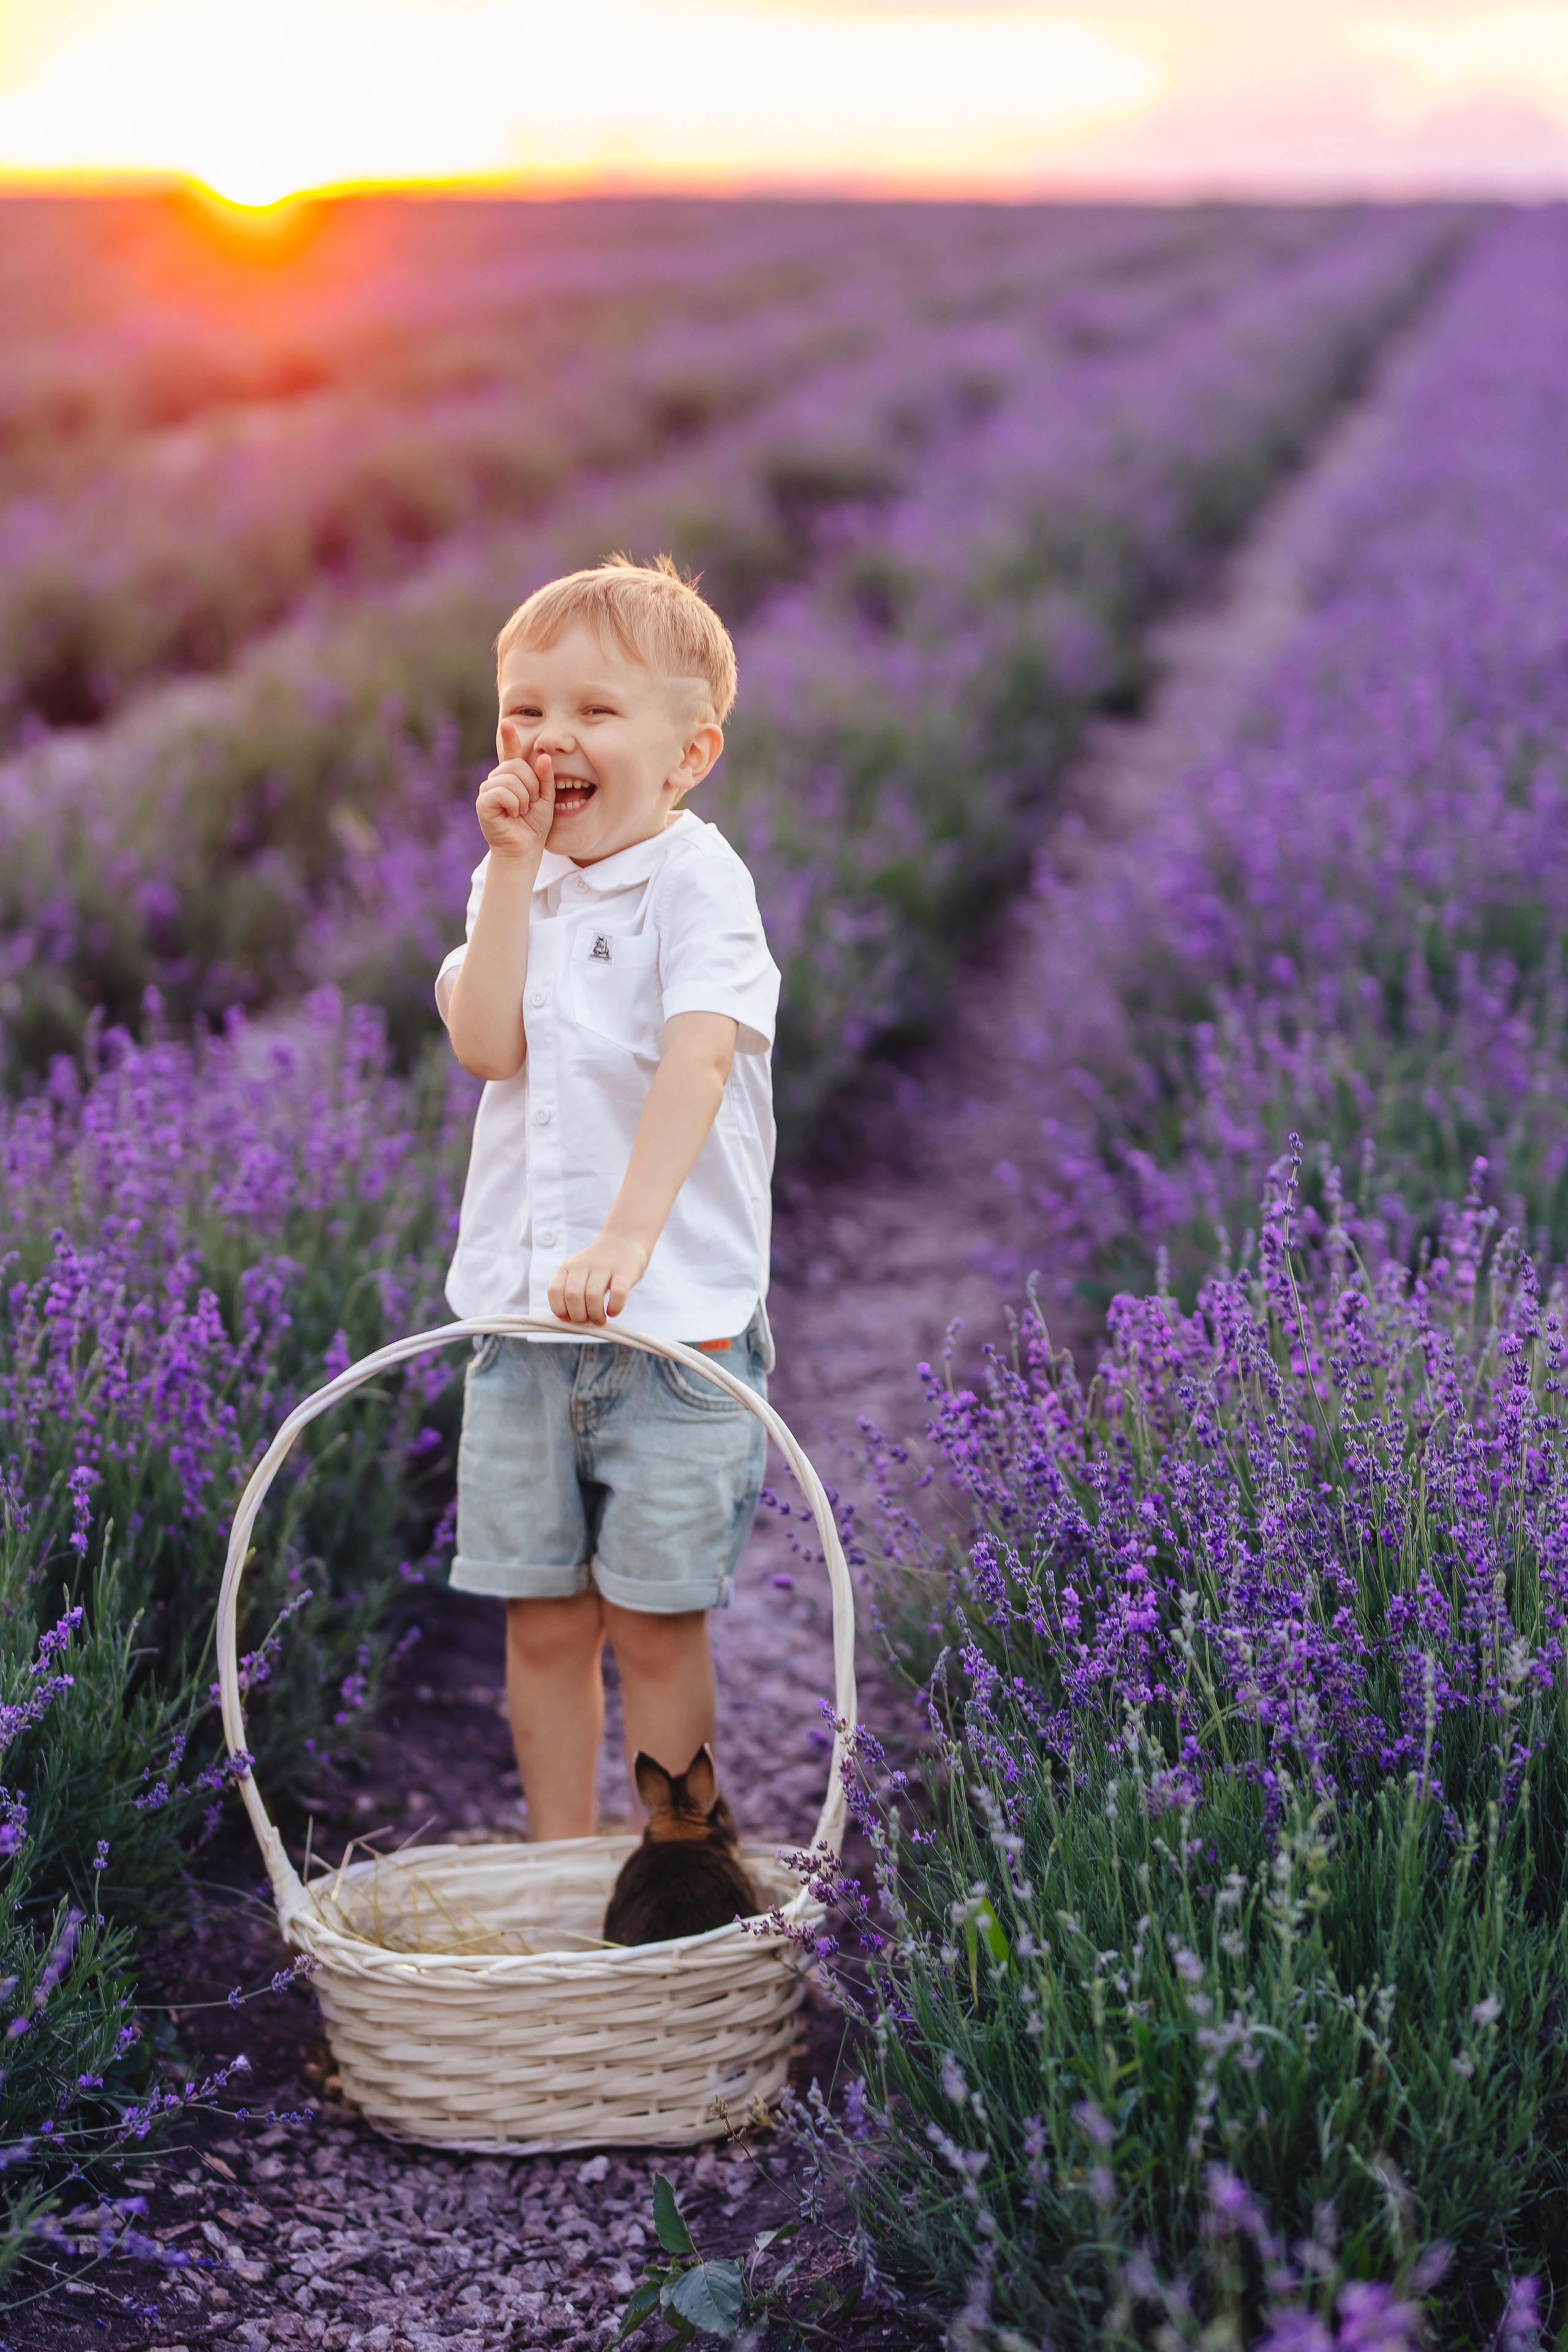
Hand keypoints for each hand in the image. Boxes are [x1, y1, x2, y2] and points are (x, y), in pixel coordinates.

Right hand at [476, 722, 553, 860]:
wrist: (525, 849)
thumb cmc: (533, 825)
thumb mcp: (546, 799)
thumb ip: (545, 778)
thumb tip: (544, 757)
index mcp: (512, 777)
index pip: (511, 754)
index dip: (509, 738)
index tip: (508, 723)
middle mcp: (497, 780)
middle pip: (516, 766)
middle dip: (531, 786)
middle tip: (530, 804)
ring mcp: (487, 790)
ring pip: (510, 779)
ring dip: (523, 798)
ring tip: (520, 811)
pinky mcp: (482, 802)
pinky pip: (502, 792)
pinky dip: (513, 804)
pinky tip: (512, 815)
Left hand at [548, 1227, 651, 1325]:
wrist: (625, 1239)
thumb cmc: (599, 1266)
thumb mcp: (579, 1272)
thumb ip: (571, 1292)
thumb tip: (568, 1322)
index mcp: (568, 1267)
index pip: (554, 1291)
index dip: (560, 1309)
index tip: (569, 1318)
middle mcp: (583, 1265)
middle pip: (573, 1296)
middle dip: (579, 1316)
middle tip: (589, 1321)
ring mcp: (605, 1267)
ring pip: (593, 1296)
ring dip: (596, 1315)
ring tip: (601, 1320)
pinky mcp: (625, 1271)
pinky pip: (618, 1293)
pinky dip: (614, 1308)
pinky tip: (613, 1311)